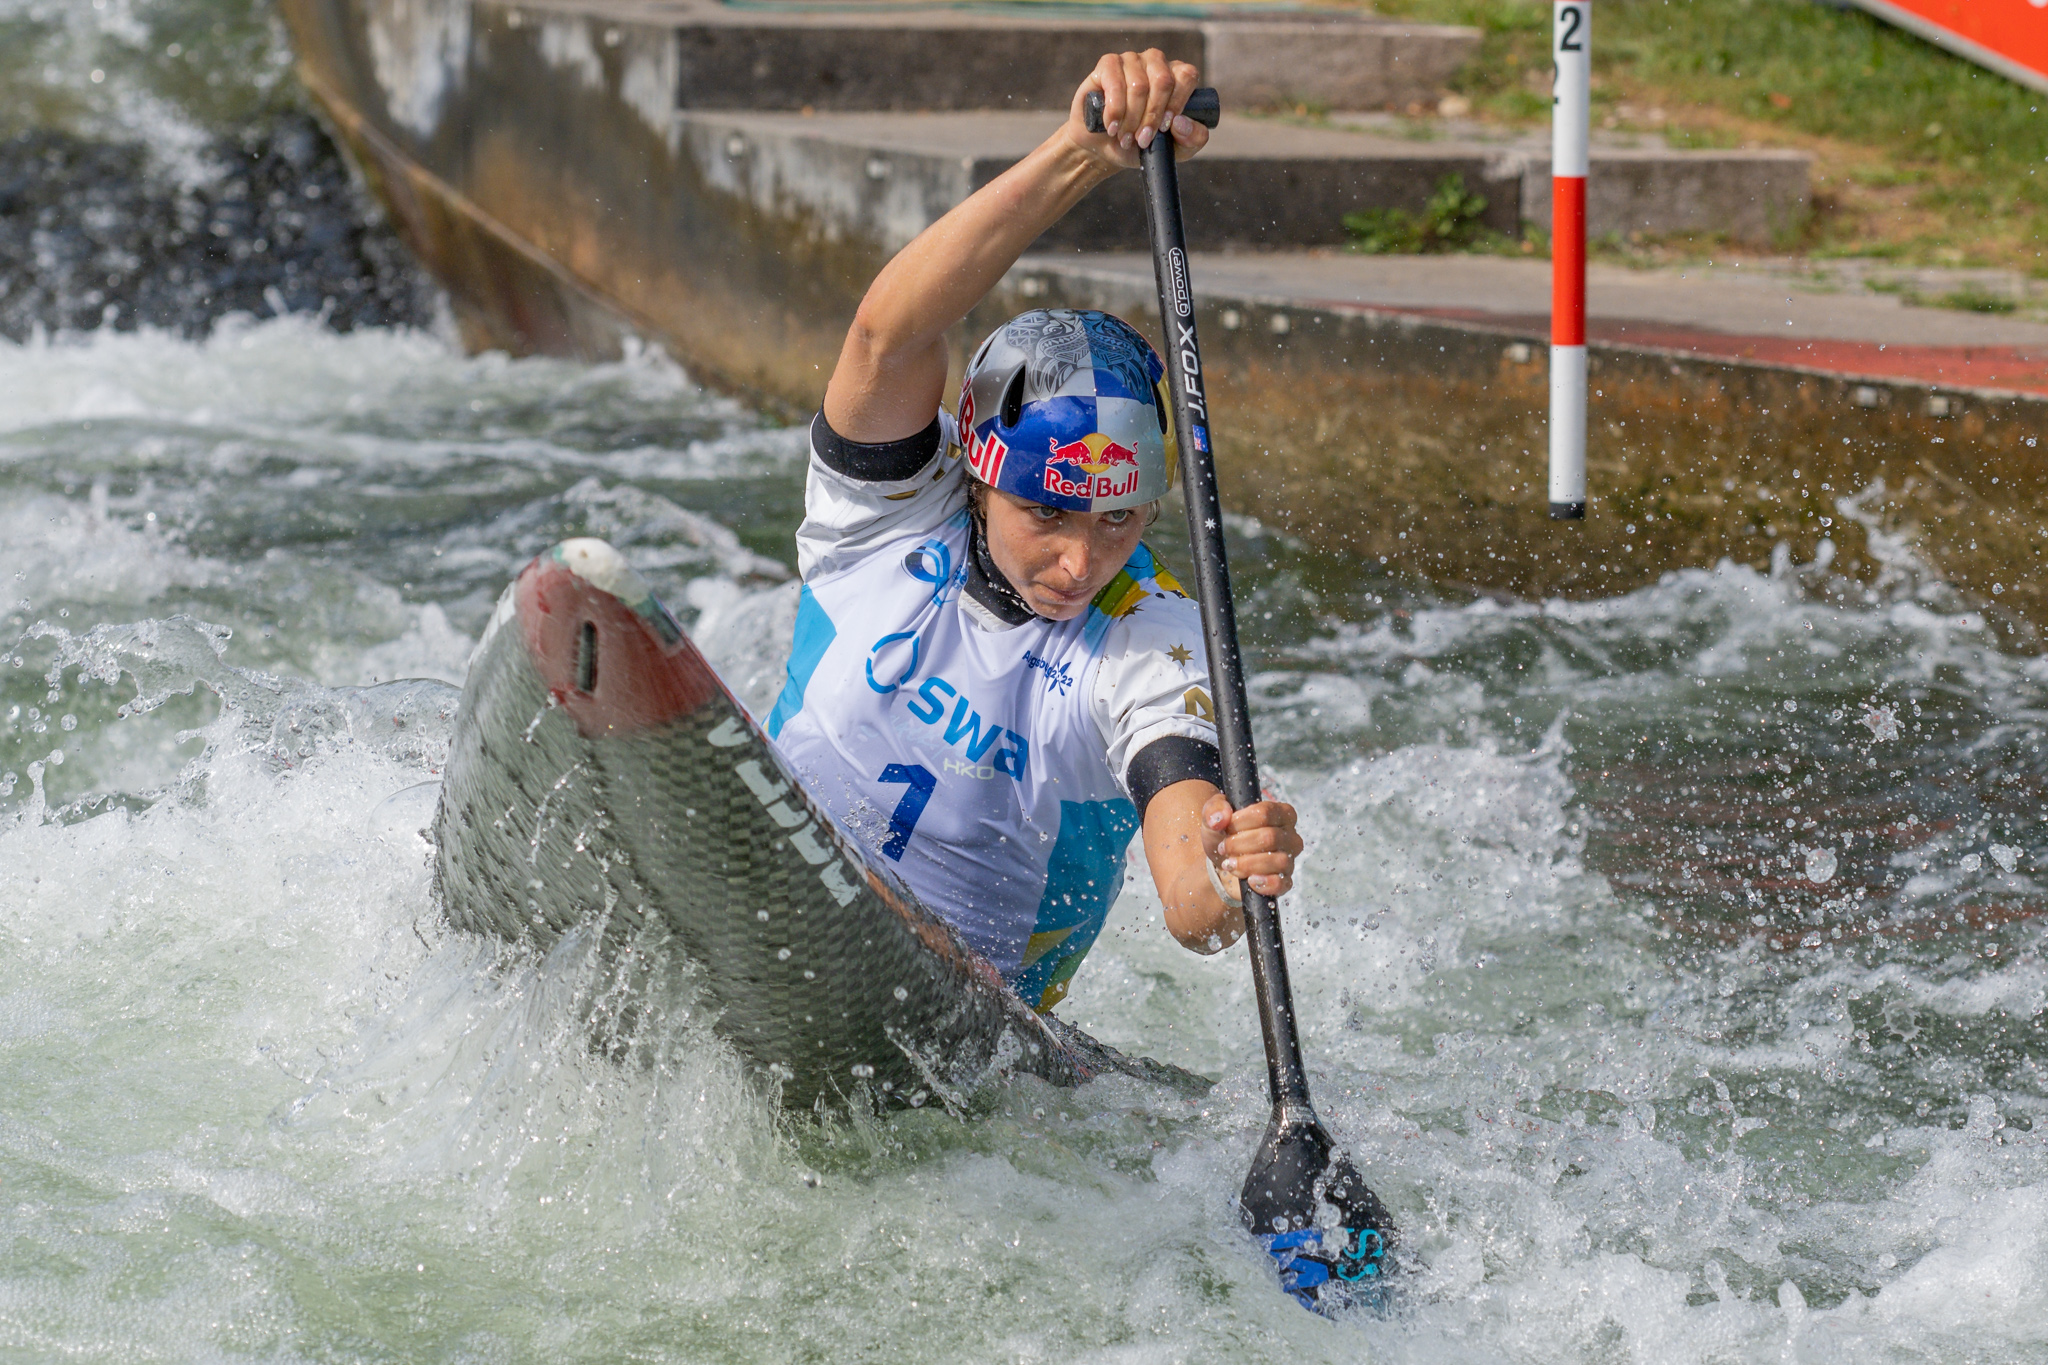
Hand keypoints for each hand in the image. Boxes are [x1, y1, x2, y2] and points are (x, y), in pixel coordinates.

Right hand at [1066, 49, 1210, 171]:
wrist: (1106, 148)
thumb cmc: (1142, 142)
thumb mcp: (1176, 149)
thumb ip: (1193, 138)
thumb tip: (1180, 122)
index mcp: (1178, 77)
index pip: (1187, 76)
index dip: (1177, 103)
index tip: (1164, 128)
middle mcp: (1157, 63)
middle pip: (1163, 81)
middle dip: (1152, 116)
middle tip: (1142, 140)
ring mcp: (1132, 60)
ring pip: (1139, 85)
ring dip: (1131, 119)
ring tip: (1125, 138)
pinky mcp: (1108, 64)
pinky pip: (1115, 83)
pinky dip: (1114, 110)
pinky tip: (1112, 125)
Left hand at [1201, 792, 1302, 900]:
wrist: (1221, 861)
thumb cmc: (1225, 834)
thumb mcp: (1214, 815)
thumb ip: (1215, 809)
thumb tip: (1219, 819)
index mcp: (1280, 813)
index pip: (1265, 813)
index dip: (1240, 822)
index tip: (1225, 828)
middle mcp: (1290, 836)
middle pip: (1270, 837)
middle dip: (1240, 844)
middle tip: (1224, 848)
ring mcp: (1289, 860)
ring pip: (1279, 861)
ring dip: (1248, 864)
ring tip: (1230, 864)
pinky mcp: (1283, 882)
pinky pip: (1282, 884)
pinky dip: (1264, 883)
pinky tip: (1249, 880)